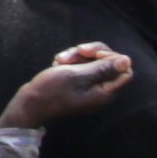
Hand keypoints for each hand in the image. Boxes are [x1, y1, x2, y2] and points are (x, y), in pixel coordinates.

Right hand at [9, 40, 139, 124]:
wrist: (29, 105)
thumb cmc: (51, 91)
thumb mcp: (77, 75)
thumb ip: (103, 68)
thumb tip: (127, 61)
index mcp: (105, 91)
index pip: (123, 69)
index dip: (110, 57)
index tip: (91, 55)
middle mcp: (100, 90)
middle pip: (108, 62)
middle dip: (90, 53)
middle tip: (75, 52)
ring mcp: (89, 87)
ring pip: (92, 61)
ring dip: (76, 56)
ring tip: (59, 60)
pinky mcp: (78, 84)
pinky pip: (81, 67)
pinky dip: (70, 62)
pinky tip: (57, 64)